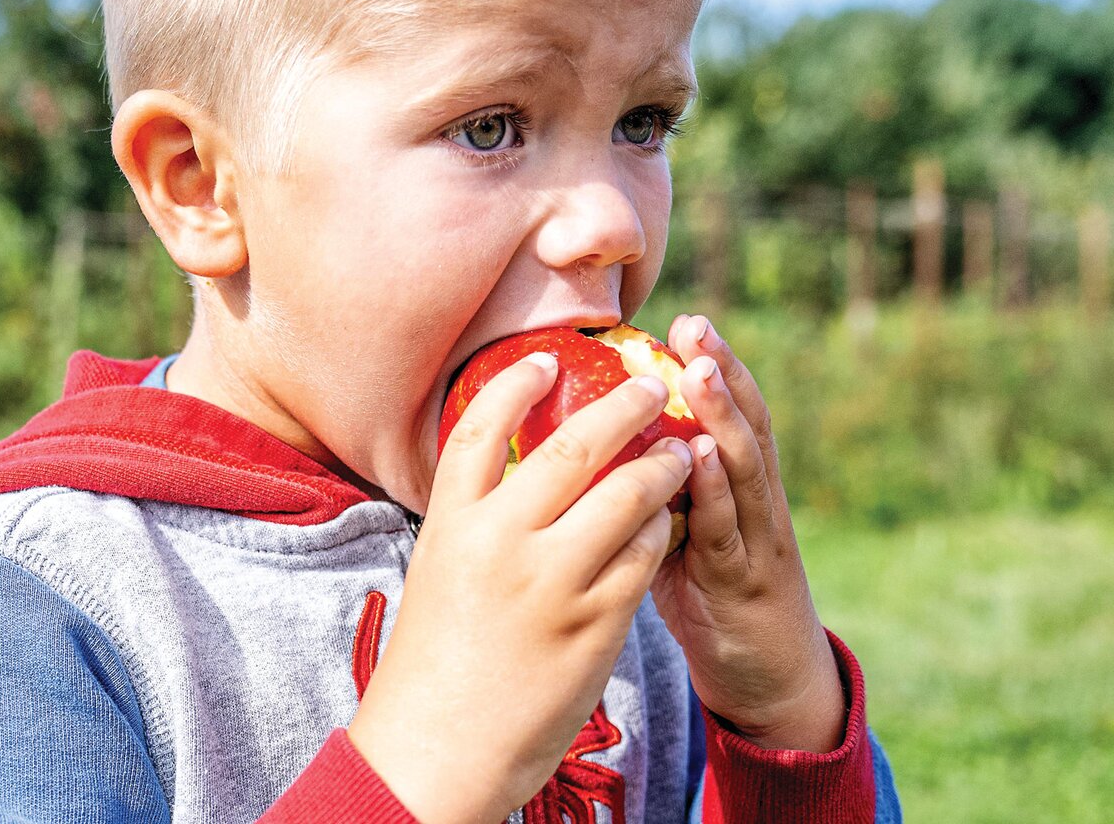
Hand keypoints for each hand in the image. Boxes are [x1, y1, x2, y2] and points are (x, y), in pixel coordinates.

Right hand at [348, 354, 693, 823]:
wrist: (436, 755)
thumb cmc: (434, 663)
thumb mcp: (441, 573)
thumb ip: (480, 520)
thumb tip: (527, 466)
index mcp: (452, 526)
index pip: (479, 429)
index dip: (516, 384)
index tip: (550, 359)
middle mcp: (501, 544)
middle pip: (572, 447)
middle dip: (621, 406)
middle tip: (652, 384)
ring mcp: (551, 584)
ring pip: (625, 495)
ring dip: (660, 463)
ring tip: (678, 448)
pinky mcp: (595, 625)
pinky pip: (645, 555)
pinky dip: (662, 526)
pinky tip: (669, 518)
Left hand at [651, 314, 846, 753]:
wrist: (773, 680)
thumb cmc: (715, 601)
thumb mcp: (682, 538)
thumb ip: (657, 495)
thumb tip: (595, 454)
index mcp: (736, 488)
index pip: (726, 414)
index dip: (710, 366)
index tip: (681, 320)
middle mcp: (754, 501)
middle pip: (743, 423)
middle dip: (719, 370)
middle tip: (693, 324)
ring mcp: (755, 538)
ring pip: (743, 465)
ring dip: (721, 415)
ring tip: (699, 370)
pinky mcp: (746, 579)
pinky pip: (729, 529)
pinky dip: (717, 489)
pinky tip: (702, 455)